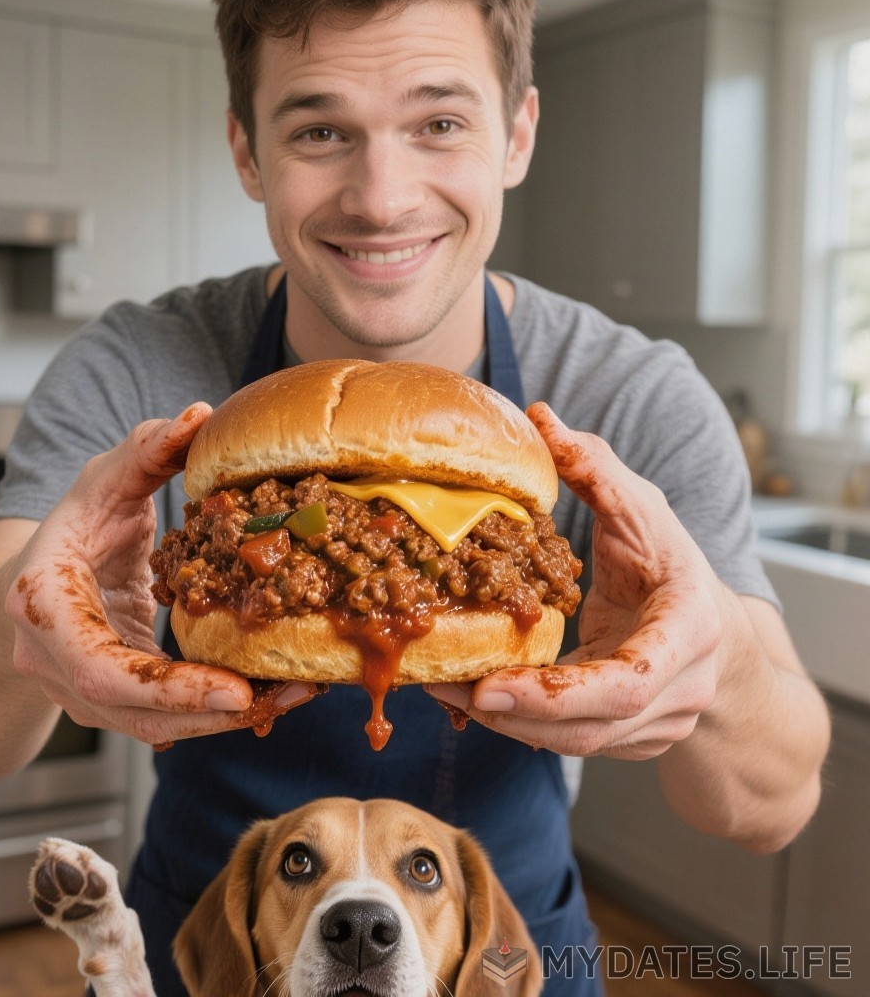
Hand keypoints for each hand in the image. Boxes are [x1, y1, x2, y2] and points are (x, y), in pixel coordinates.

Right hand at [4, 405, 320, 747]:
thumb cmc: (74, 525)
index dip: (166, 688)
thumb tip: (199, 416)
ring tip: (296, 693)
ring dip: (225, 719)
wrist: (41, 575)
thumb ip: (147, 449)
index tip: (235, 689)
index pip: (99, 666)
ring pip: (151, 727)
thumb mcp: (105, 478)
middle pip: (132, 711)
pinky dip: (215, 712)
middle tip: (286, 693)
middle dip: (212, 713)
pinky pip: (162, 719)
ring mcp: (76, 689)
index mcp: (42, 601)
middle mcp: (51, 659)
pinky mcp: (110, 703)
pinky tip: (272, 693)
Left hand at [426, 403, 726, 759]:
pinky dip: (518, 725)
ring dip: (505, 724)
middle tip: (444, 688)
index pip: (632, 681)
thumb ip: (596, 468)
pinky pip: (569, 742)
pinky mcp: (628, 740)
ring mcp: (657, 726)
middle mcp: (680, 691)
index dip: (560, 694)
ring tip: (440, 689)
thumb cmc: (675, 568)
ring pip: (574, 744)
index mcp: (689, 632)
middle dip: (514, 715)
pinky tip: (469, 697)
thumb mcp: (644, 510)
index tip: (492, 689)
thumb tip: (540, 417)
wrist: (721, 642)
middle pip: (591, 727)